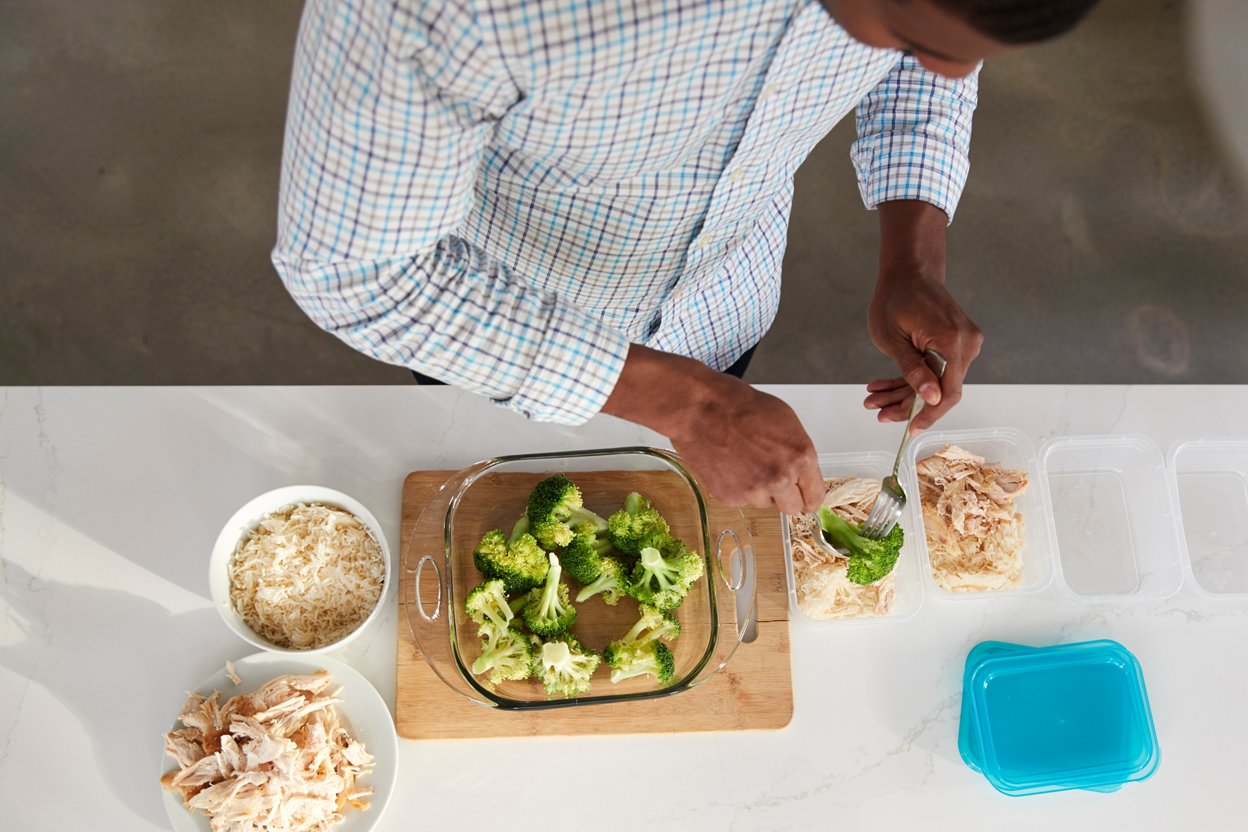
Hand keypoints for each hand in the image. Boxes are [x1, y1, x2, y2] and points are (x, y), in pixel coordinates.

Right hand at [601, 344, 823, 513]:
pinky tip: (729, 465)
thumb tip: (802, 471)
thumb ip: (798, 452)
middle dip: (785, 497)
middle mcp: (781, 478)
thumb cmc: (740, 406)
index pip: (815, 496)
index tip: (804, 498)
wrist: (701, 409)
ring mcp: (755, 490)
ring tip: (744, 463)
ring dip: (758, 489)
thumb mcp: (785, 421)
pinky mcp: (731, 497)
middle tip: (771, 479)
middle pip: (792, 508)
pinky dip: (737, 487)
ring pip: (765, 503)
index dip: (808, 497)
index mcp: (801, 457)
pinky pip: (741, 500)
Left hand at [864, 201, 982, 431]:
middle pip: (940, 389)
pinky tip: (883, 385)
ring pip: (935, 381)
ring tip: (872, 398)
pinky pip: (936, 368)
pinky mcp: (957, 343)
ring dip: (903, 392)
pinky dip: (911, 378)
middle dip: (906, 404)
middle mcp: (967, 344)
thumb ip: (913, 371)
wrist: (910, 271)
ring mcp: (964, 343)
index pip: (948, 392)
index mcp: (953, 342)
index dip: (929, 415)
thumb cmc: (896, 298)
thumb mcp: (893, 340)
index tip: (910, 430)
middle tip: (877, 412)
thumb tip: (931, 399)